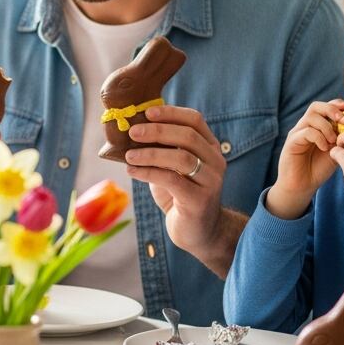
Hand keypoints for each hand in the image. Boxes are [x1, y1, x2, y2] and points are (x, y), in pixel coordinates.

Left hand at [123, 104, 227, 253]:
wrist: (197, 232)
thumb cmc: (179, 195)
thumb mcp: (170, 167)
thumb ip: (160, 148)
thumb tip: (131, 129)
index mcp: (209, 147)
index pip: (195, 120)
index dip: (171, 113)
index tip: (147, 112)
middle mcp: (215, 161)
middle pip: (188, 136)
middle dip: (157, 131)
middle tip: (133, 132)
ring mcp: (211, 181)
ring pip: (182, 158)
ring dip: (151, 153)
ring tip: (129, 156)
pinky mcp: (200, 200)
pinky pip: (172, 180)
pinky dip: (149, 173)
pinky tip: (132, 172)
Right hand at [266, 100, 343, 217]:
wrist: (302, 186)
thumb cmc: (320, 169)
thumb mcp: (337, 152)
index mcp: (318, 126)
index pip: (327, 106)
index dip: (339, 106)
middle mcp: (306, 126)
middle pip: (317, 106)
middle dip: (331, 110)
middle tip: (342, 120)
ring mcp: (297, 133)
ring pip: (311, 117)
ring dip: (326, 126)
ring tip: (334, 140)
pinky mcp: (292, 142)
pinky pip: (306, 132)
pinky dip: (319, 137)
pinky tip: (325, 148)